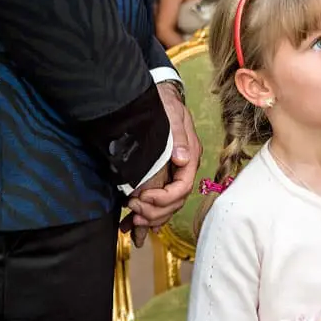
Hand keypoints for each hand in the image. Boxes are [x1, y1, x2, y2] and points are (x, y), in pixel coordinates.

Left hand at [124, 82, 201, 246]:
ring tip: (130, 222)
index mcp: (189, 156)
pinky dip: (145, 215)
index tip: (143, 197)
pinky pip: (156, 202)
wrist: (159, 97)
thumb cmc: (165, 104)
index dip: (164, 198)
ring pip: (166, 207)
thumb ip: (178, 137)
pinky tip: (130, 224)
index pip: (183, 187)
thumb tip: (181, 159)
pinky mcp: (160, 176)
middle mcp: (183, 169)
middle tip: (133, 211)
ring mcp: (172, 174)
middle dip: (155, 211)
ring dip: (149, 218)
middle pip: (175, 202)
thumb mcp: (173, 115)